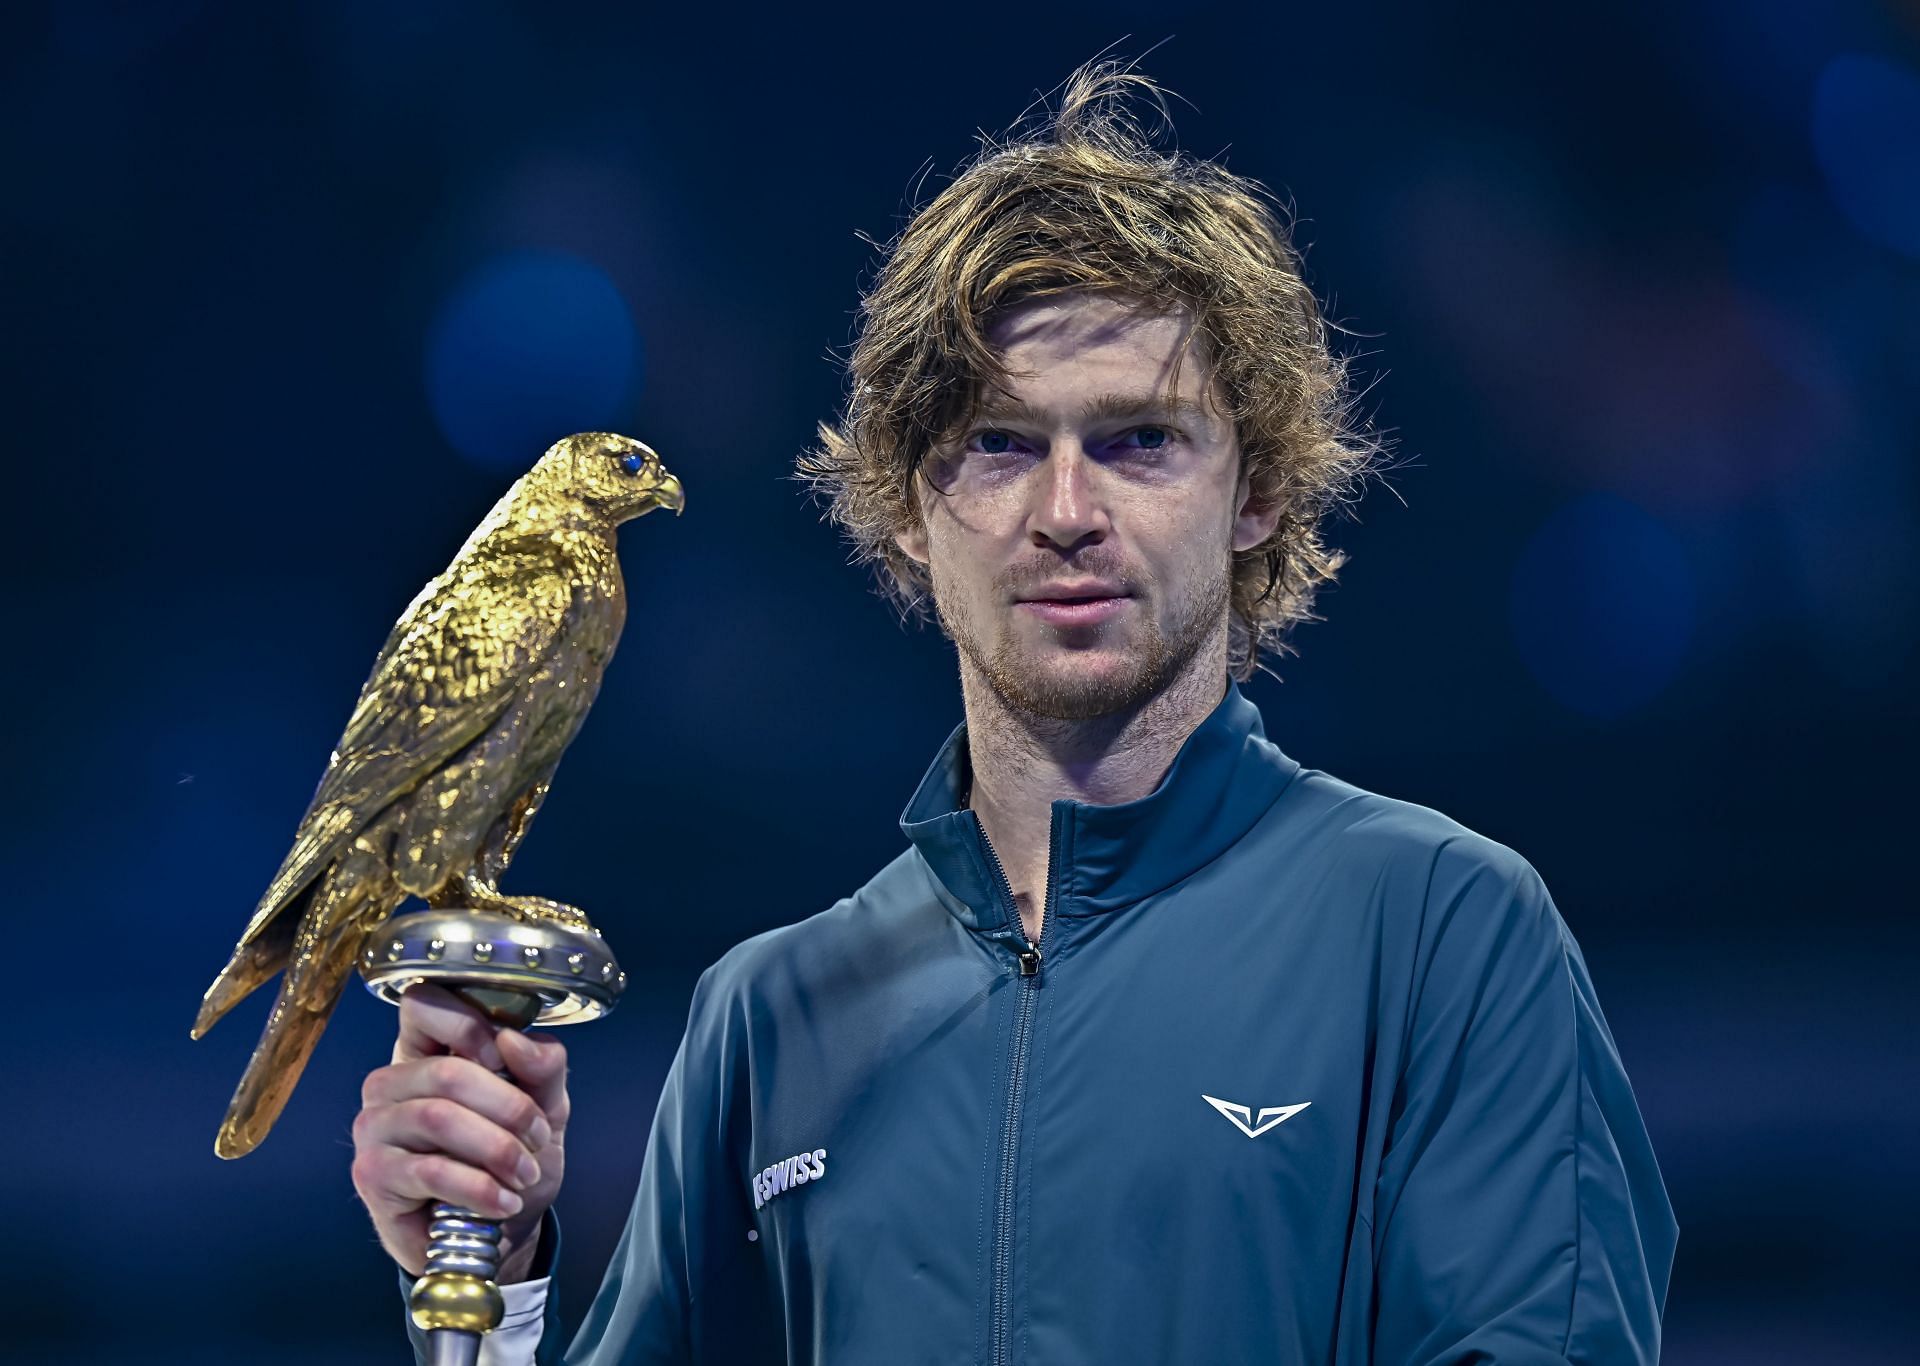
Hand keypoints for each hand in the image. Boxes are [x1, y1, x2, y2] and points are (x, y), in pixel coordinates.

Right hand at [350, 983, 569, 1282]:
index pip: (424, 1004)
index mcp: (425, 1050)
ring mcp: (375, 1128)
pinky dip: (480, 1187)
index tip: (507, 1061)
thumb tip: (514, 1041)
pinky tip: (503, 1201)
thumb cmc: (510, 1158)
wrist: (497, 1229)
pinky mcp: (373, 1175)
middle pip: (448, 1073)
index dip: (472, 1026)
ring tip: (524, 1174)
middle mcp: (390, 1083)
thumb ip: (543, 1066)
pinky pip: (431, 1171)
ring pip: (440, 1119)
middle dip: (509, 1108)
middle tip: (537, 1138)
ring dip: (498, 1150)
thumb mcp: (544, 1105)